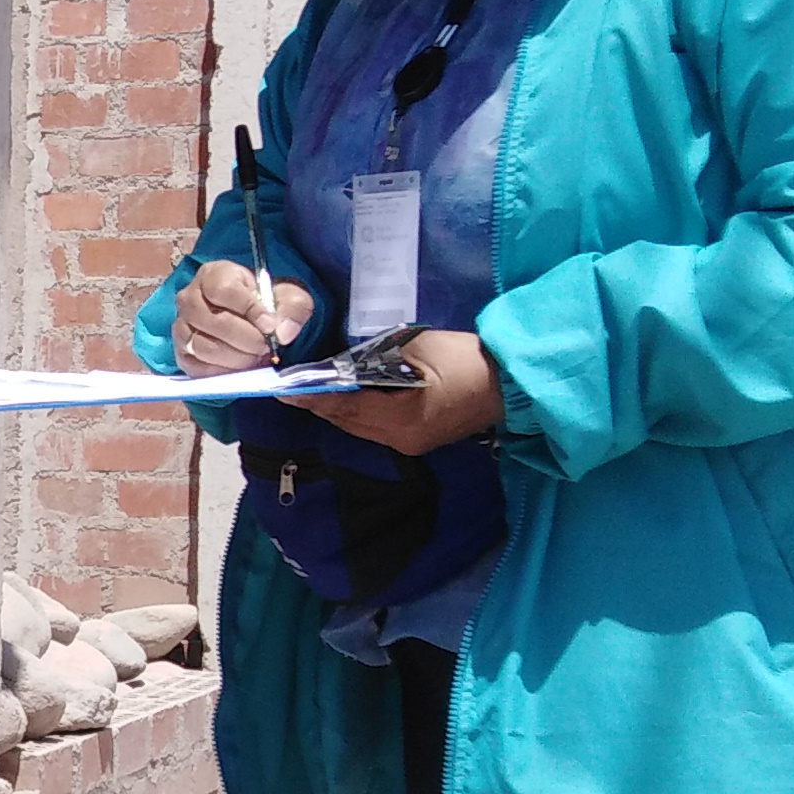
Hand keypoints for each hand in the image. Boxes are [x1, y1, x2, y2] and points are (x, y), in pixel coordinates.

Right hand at [173, 259, 311, 374]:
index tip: (269, 326)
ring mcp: (181, 326)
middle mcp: (189, 297)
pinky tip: (240, 368)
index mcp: (213, 274)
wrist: (253, 321)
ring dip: (234, 358)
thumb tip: (282, 333)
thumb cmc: (268, 304)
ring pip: (201, 346)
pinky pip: (195, 366)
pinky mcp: (181, 352)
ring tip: (255, 357)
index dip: (249, 309)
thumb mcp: (289, 297)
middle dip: (245, 339)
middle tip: (265, 347)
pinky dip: (221, 372)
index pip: (224, 290)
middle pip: (211, 320)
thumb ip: (293, 309)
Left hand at [287, 326, 505, 455]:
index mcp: (399, 418)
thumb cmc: (466, 359)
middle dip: (320, 404)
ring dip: (338, 410)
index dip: (311, 397)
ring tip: (313, 391)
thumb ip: (373, 358)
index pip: (343, 406)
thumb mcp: (416, 349)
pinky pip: (376, 428)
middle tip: (292, 387)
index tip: (283, 389)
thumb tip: (340, 364)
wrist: (511, 382)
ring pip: (359, 428)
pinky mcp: (419, 441)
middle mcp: (399, 439)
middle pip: (347, 422)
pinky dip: (358, 413)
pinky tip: (347, 398)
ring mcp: (410, 444)